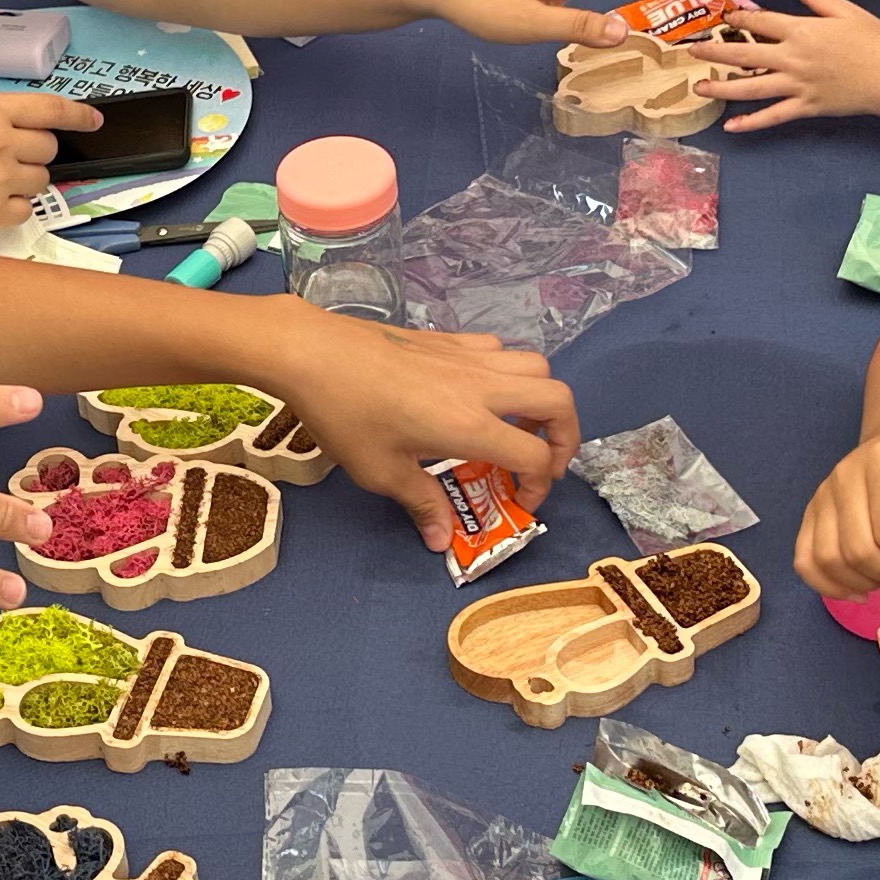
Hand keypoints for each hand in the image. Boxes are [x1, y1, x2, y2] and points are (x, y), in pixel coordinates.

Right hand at [0, 90, 101, 238]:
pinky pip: (26, 209)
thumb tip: (32, 123)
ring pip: (41, 179)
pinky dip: (13, 205)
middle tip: (4, 154)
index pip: (50, 108)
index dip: (78, 114)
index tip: (94, 120)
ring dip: (24, 178)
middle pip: (49, 147)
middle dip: (34, 150)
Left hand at [270, 314, 579, 539]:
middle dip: (566, 435)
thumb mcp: (380, 472)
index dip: (540, 485)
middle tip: (541, 460)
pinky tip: (475, 392)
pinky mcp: (450, 339)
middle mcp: (483, 387)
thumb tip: (443, 541)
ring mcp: (469, 357)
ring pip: (536, 366)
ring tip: (514, 425)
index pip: (537, 456)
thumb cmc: (345, 415)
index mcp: (471, 426)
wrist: (313, 352)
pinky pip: (500, 351)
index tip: (519, 500)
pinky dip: (507, 372)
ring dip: (540, 399)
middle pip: (559, 399)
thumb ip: (421, 504)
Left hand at [700, 0, 879, 132]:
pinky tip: (730, 127)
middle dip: (713, 53)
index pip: (759, 22)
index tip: (717, 16)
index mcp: (801, 30)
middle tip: (689, 52)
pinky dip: (750, 124)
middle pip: (744, 55)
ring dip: (721, 89)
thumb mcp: (845, 10)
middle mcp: (793, 58)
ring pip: (751, 88)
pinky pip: (772, 117)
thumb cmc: (873, 40)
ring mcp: (797, 85)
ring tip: (699, 88)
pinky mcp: (805, 107)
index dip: (735, 18)